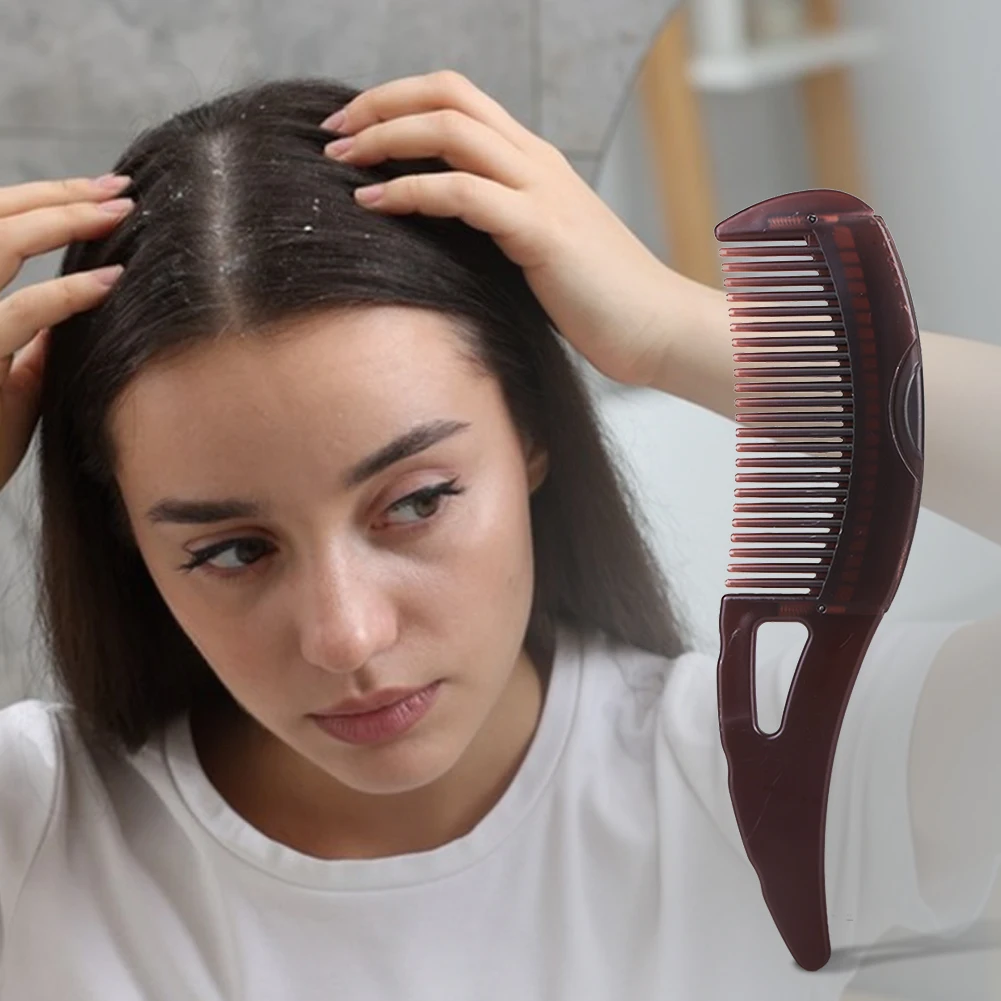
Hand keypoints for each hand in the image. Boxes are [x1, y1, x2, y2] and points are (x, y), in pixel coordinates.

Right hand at [0, 176, 131, 490]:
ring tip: (121, 213)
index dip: (46, 200)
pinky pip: (18, 314)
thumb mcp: (12, 376)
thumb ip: (32, 338)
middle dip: (60, 194)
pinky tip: (111, 281)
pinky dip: (66, 293)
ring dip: (63, 220)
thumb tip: (74, 308)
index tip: (104, 191)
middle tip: (121, 189)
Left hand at [320, 69, 692, 388]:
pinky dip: (410, 191)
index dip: (400, 100)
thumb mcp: (539, 250)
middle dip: (381, 104)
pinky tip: (374, 203)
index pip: (459, 99)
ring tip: (340, 161)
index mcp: (535, 163)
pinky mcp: (541, 231)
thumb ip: (497, 226)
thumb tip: (441, 231)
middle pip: (449, 94)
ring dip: (385, 137)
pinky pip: (462, 194)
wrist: (658, 328)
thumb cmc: (597, 301)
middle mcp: (537, 163)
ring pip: (451, 131)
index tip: (355, 130)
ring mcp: (541, 191)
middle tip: (334, 133)